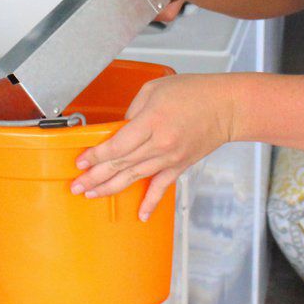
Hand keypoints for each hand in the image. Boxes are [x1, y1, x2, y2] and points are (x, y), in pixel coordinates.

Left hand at [70, 74, 235, 220]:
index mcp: (152, 122)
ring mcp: (170, 158)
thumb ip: (133, 110)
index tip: (81, 161)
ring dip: (111, 188)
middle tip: (77, 185)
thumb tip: (119, 128)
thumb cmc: (194, 92)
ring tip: (91, 195)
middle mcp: (160, 144)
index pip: (117, 145)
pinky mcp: (179, 166)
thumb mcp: (154, 89)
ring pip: (135, 177)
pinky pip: (161, 188)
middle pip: (121, 164)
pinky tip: (140, 215)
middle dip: (95, 176)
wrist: (226, 107)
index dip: (96, 155)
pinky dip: (150, 202)